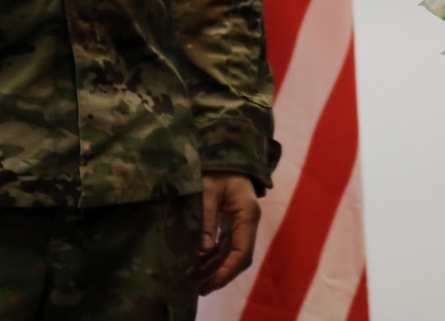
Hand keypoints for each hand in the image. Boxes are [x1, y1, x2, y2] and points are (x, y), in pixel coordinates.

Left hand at [198, 172, 259, 293]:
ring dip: (216, 269)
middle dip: (221, 274)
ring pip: (232, 254)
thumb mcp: (208, 191)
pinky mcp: (233, 223)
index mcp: (247, 215)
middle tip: (199, 289)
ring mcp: (242, 224)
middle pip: (238, 257)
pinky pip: (227, 246)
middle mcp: (248, 223)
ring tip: (196, 283)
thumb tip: (204, 251)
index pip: (242, 252)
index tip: (210, 283)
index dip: (227, 270)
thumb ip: (207, 218)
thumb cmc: (217, 170)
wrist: (226, 156)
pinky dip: (215, 258)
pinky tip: (200, 266)